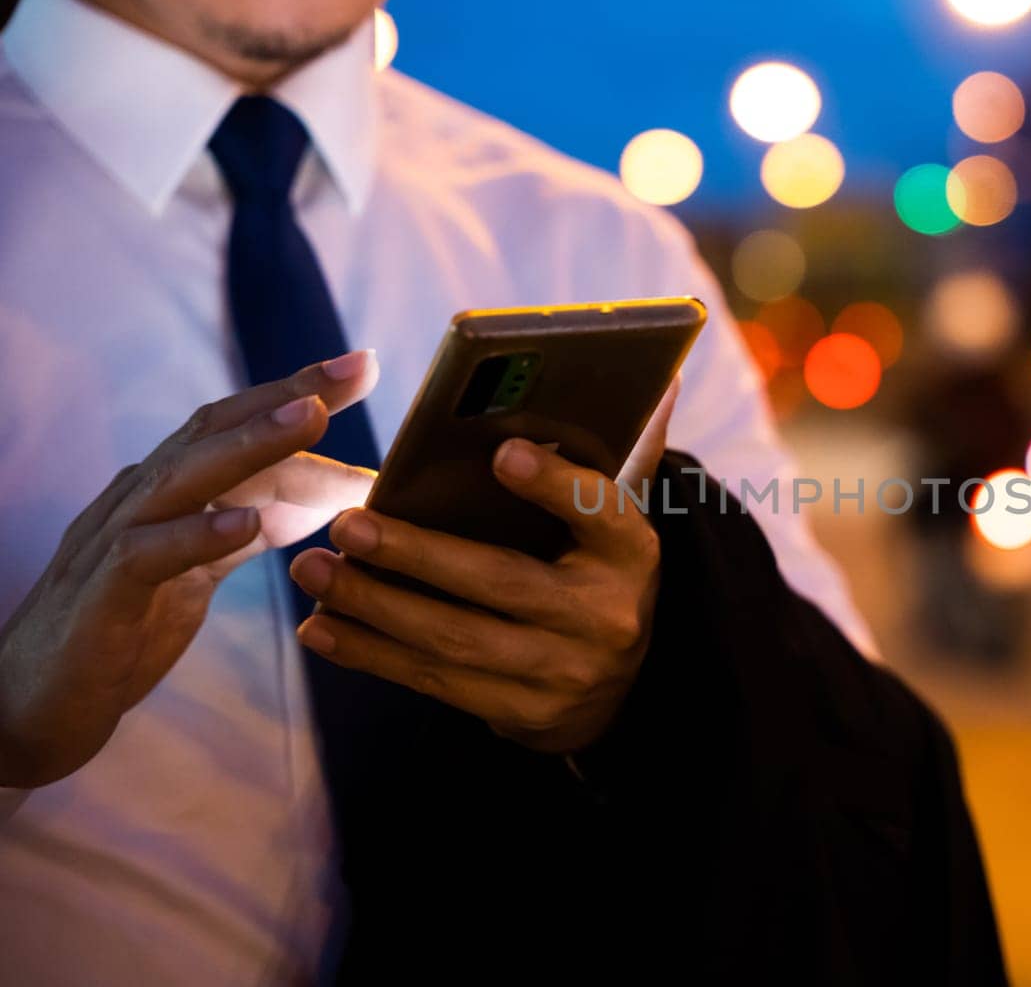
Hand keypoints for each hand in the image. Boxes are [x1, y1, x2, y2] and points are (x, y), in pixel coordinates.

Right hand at [0, 352, 379, 786]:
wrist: (30, 710)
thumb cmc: (122, 631)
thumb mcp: (200, 570)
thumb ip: (254, 526)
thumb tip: (333, 496)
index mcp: (167, 492)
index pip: (234, 427)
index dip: (295, 393)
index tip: (363, 366)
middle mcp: (139, 500)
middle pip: (214, 431)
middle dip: (288, 395)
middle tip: (355, 368)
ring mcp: (113, 542)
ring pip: (184, 476)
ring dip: (251, 443)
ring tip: (311, 419)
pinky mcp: (99, 598)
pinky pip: (145, 554)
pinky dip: (195, 534)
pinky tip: (245, 524)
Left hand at [290, 380, 679, 752]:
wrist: (616, 691)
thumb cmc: (596, 573)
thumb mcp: (614, 521)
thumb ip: (623, 453)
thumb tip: (656, 377)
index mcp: (631, 552)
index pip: (600, 510)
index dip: (553, 484)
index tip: (500, 451)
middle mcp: (604, 615)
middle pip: (503, 581)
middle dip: (418, 555)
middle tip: (348, 525)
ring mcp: (563, 672)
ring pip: (457, 639)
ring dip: (375, 607)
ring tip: (312, 571)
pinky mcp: (521, 713)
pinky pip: (437, 683)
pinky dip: (372, 656)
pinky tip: (321, 629)